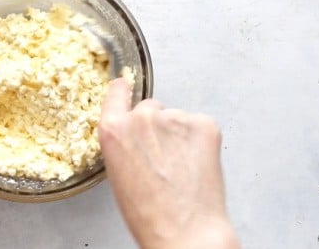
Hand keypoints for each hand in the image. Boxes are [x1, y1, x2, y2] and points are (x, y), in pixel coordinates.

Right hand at [99, 79, 238, 248]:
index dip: (123, 92)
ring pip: (176, 118)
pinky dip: (199, 141)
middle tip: (162, 157)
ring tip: (181, 168)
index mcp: (114, 129)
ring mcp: (176, 118)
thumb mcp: (117, 173)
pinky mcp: (204, 124)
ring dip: (179, 135)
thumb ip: (123, 142)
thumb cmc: (147, 213)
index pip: (117, 91)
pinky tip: (195, 166)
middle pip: (150, 107)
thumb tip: (136, 134)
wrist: (184, 232)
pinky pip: (199, 124)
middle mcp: (143, 117)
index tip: (127, 87)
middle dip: (156, 125)